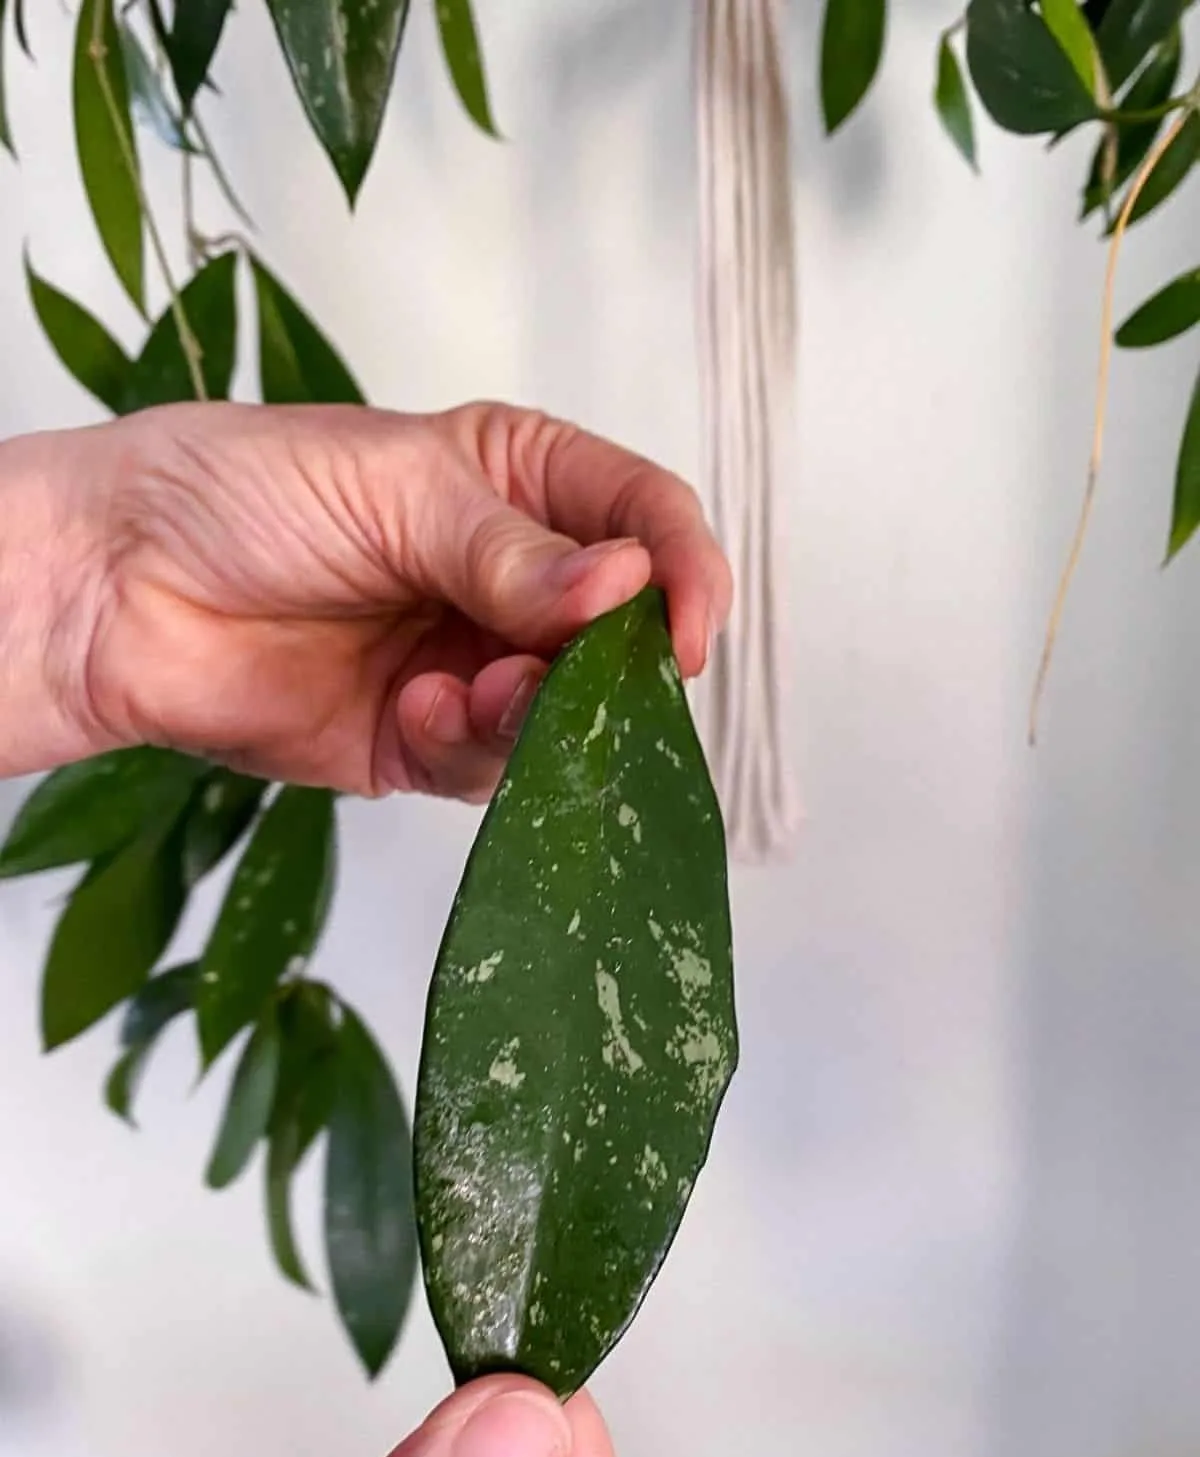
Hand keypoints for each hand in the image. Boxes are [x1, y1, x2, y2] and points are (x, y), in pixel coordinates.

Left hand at [1, 401, 729, 794]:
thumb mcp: (395, 490)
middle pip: (623, 633)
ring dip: (538, 714)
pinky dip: (471, 745)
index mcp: (519, 482)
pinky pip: (492, 766)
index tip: (684, 629)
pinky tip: (417, 708)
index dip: (684, 571)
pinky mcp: (426, 740)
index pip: (645, 518)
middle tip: (569, 675)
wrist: (120, 587)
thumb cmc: (244, 493)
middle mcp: (512, 576)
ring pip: (568, 713)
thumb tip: (626, 590)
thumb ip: (511, 554)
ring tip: (475, 692)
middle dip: (610, 664)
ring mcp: (474, 661)